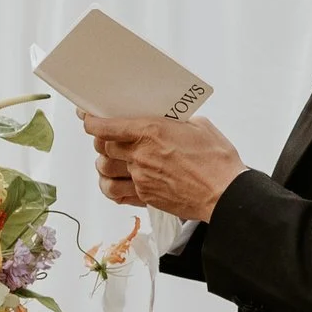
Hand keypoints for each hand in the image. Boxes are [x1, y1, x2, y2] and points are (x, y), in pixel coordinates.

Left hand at [83, 112, 247, 221]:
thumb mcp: (199, 127)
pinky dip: (110, 186)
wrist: (225, 194)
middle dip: (101, 140)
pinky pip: (116, 193)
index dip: (90, 120)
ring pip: (105, 170)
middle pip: (103, 147)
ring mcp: (141, 178)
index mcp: (151, 131)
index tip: (85, 116)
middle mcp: (141, 155)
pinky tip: (116, 181)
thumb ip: (175, 122)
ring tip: (111, 159)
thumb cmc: (217, 160)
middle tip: (107, 136)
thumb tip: (166, 120)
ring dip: (104, 163)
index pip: (106, 126)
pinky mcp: (146, 196)